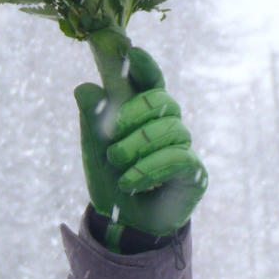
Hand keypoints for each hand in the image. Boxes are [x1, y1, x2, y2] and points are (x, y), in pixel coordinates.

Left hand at [75, 35, 206, 246]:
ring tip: (116, 164)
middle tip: (110, 132)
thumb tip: (84, 88)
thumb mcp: (94, 152)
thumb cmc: (112, 181)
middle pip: (163, 100)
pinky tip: (131, 182)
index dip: (145, 67)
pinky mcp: (194, 173)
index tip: (132, 53)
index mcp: (144, 115)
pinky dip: (149, 168)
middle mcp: (167, 126)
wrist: (124, 225)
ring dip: (137, 146)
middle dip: (134, 112)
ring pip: (170, 129)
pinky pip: (177, 158)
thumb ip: (92, 121)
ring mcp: (183, 148)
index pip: (150, 83)